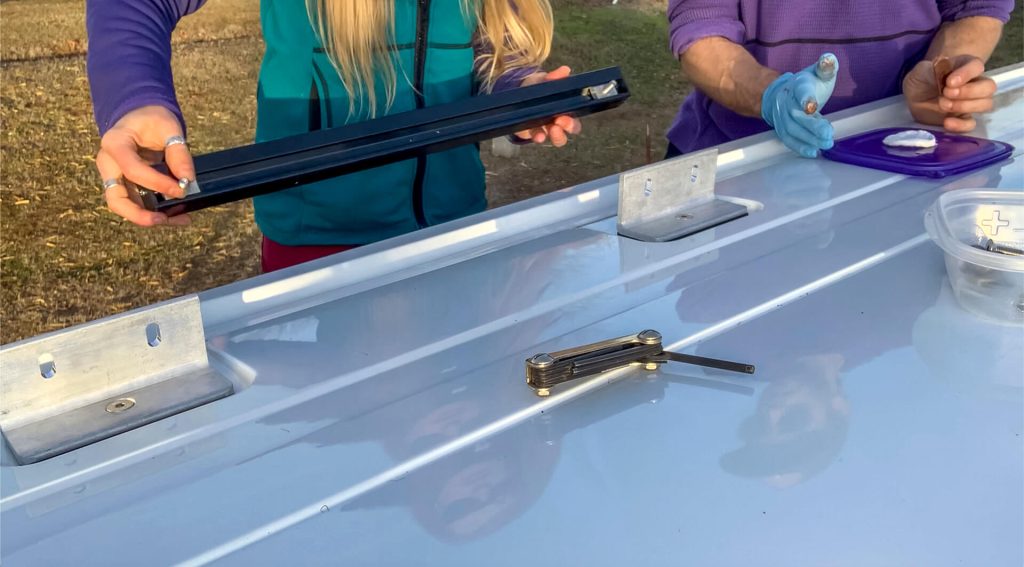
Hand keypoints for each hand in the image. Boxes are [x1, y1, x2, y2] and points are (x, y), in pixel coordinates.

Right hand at [94, 105, 193, 225]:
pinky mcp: (124, 185)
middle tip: (164, 219)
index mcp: (115, 143)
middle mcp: (108, 163)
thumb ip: (179, 152)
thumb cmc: (153, 119)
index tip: (182, 189)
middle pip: (115, 198)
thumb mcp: (169, 127)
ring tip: (180, 219)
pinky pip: (136, 204)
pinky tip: (178, 216)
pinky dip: (154, 212)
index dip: (157, 183)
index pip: (132, 170)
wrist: (141, 116)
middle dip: (139, 214)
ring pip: (125, 206)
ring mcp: (113, 176)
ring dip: (149, 217)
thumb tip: (188, 180)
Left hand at [513, 66, 581, 146]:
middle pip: (567, 132)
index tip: (565, 117)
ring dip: (555, 136)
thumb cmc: (536, 87)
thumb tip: (565, 70)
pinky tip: (538, 137)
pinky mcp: (532, 133)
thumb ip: (553, 77)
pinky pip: (538, 138)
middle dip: (565, 129)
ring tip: (549, 132)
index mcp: (564, 110)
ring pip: (557, 138)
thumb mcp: (543, 80)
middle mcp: (557, 123)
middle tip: (559, 122)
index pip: (573, 121)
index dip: (572, 122)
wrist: (517, 92)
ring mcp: (545, 129)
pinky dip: (539, 137)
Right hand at [761, 53, 838, 157]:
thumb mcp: (817, 72)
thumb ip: (826, 66)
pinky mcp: (782, 128)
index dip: (805, 99)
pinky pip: (788, 139)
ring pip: (792, 130)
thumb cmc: (807, 83)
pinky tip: (813, 152)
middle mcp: (787, 102)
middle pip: (797, 116)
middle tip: (828, 134)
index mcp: (798, 85)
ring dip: (808, 139)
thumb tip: (829, 60)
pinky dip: (800, 147)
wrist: (782, 93)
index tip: (811, 106)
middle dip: (812, 126)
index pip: (801, 92)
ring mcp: (782, 117)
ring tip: (826, 144)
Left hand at [903, 55, 994, 131]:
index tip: (949, 82)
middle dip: (969, 91)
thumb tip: (944, 75)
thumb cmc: (922, 79)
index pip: (977, 66)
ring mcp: (971, 102)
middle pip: (989, 87)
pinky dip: (962, 125)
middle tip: (947, 93)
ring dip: (965, 106)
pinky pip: (971, 124)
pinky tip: (946, 122)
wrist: (913, 98)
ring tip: (943, 105)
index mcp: (965, 66)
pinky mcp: (962, 119)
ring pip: (986, 104)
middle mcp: (974, 83)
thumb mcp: (921, 71)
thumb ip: (931, 70)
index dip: (967, 73)